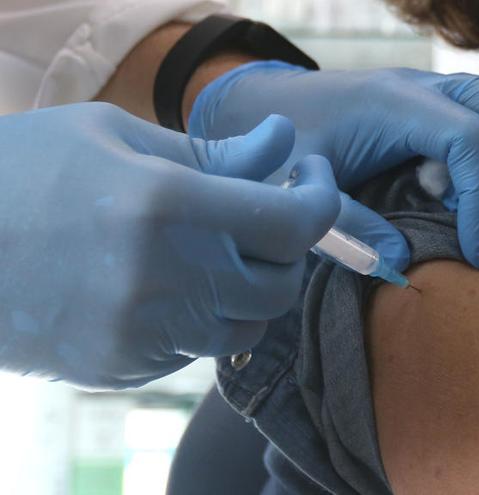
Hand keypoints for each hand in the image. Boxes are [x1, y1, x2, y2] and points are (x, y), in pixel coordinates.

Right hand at [0, 103, 339, 389]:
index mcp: (165, 205)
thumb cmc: (20, 170)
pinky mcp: (120, 366)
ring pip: (246, 325)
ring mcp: (140, 332)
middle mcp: (163, 278)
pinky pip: (196, 348)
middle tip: (264, 214)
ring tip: (212, 249)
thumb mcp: (115, 136)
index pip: (293, 222)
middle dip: (287, 248)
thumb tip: (282, 144)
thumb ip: (214, 151)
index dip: (320, 200)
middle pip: (281, 283)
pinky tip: (164, 282)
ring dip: (247, 287)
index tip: (311, 180)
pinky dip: (200, 316)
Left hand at [188, 62, 478, 268]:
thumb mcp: (299, 190)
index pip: (471, 139)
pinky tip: (464, 196)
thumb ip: (347, 226)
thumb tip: (401, 260)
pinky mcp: (438, 103)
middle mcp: (423, 87)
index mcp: (392, 104)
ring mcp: (435, 90)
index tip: (476, 251)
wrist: (266, 105)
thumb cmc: (280, 147)